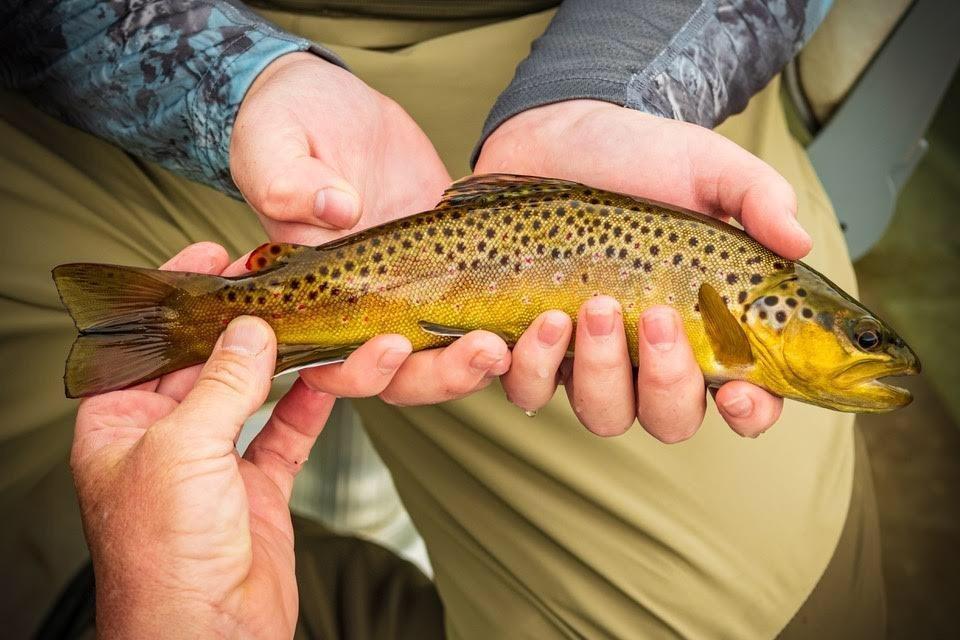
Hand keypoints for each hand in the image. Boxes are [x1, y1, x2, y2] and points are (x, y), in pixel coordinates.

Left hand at [71, 243, 333, 638]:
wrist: (210, 638)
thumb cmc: (165, 557)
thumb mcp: (182, 451)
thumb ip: (221, 384)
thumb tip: (249, 330)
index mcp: (118, 424)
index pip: (145, 341)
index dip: (176, 296)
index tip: (212, 258)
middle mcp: (163, 438)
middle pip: (205, 362)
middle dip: (239, 322)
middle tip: (274, 280)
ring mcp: (213, 463)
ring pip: (252, 393)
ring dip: (284, 360)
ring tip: (310, 317)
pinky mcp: (256, 486)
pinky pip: (287, 431)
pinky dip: (311, 403)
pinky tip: (331, 373)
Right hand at [231, 52, 514, 405]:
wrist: (333, 105)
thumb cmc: (285, 125)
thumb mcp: (272, 144)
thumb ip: (287, 181)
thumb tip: (335, 210)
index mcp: (316, 301)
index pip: (335, 365)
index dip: (362, 370)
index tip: (395, 344)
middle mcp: (369, 310)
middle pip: (409, 376)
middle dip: (449, 374)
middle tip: (489, 348)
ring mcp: (418, 293)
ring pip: (456, 355)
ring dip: (492, 357)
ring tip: (539, 330)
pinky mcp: (459, 268)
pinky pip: (491, 311)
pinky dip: (522, 323)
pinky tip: (557, 312)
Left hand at [476, 100, 811, 439]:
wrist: (559, 136)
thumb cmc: (641, 158)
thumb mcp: (709, 167)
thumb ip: (758, 198)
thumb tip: (797, 241)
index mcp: (708, 326)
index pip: (745, 396)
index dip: (749, 411)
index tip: (737, 390)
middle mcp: (650, 356)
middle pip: (670, 418)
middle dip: (666, 381)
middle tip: (656, 317)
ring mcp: (590, 357)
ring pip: (602, 414)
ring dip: (599, 372)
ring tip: (592, 306)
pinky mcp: (532, 346)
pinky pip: (527, 391)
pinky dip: (529, 370)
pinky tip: (537, 325)